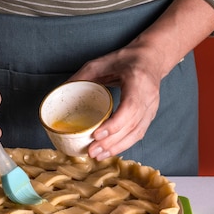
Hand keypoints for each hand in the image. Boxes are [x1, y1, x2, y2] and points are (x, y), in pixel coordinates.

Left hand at [69, 41, 165, 160]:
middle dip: (111, 142)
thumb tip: (61, 92)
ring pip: (137, 133)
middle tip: (92, 151)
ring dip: (117, 147)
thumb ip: (82, 77)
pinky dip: (124, 145)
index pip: (130, 107)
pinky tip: (110, 151)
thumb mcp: (101, 62)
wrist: (151, 58)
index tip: (96, 135)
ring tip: (98, 155)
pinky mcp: (151, 115)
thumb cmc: (126, 59)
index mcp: (138, 81)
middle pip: (132, 125)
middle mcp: (149, 96)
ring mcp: (152, 107)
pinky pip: (139, 134)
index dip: (114, 124)